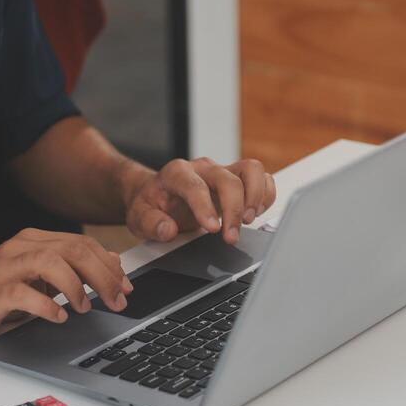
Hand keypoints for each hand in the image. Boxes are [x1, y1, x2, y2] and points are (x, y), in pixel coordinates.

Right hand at [0, 229, 133, 340]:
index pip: (84, 244)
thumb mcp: (37, 279)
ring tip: (85, 308)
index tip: (127, 289)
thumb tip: (111, 266)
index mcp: (35, 241)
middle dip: (103, 277)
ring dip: (76, 287)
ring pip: (51, 262)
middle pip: (74, 250)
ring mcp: (5, 267)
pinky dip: (46, 306)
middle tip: (117, 301)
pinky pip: (24, 293)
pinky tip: (58, 317)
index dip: (111, 267)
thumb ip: (70, 270)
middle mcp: (21, 247)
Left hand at [122, 157, 275, 244]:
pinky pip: (261, 178)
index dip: (206, 207)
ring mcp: (222, 172)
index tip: (212, 228)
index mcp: (177, 173)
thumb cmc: (151, 204)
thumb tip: (168, 229)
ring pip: (251, 170)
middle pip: (229, 179)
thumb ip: (151, 223)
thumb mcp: (140, 216)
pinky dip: (265, 196)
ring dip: (255, 197)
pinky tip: (254, 214)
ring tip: (248, 220)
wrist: (156, 194)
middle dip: (234, 210)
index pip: (196, 186)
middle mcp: (203, 169)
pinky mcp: (236, 179)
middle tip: (231, 236)